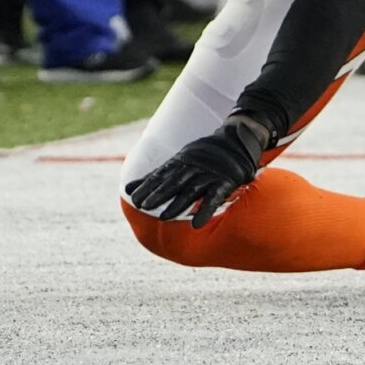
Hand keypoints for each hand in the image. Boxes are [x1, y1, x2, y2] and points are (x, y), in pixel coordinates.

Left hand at [124, 117, 267, 226]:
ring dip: (178, 204)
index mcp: (181, 162)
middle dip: (158, 194)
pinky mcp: (225, 182)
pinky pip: (214, 198)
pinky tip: (196, 224)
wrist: (237, 140)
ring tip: (165, 217)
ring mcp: (209, 175)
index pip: (161, 174)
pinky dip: (205, 210)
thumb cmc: (204, 154)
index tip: (133, 198)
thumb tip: (126, 189)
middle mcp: (193, 168)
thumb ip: (154, 177)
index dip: (147, 186)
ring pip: (191, 191)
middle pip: (173, 182)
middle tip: (143, 205)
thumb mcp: (178, 161)